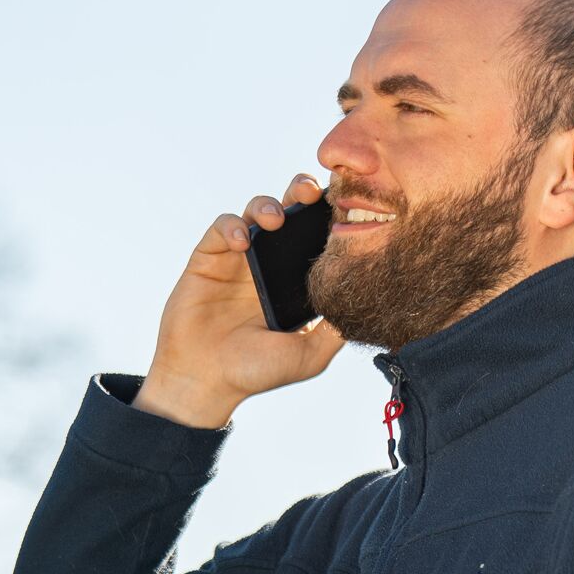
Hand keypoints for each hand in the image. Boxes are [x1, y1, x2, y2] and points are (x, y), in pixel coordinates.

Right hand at [134, 173, 345, 427]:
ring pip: (258, 211)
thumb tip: (368, 307)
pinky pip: (223, 227)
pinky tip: (243, 242)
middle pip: (291, 212)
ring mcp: (240, 258)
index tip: (345, 207)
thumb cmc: (256, 372)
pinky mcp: (209, 257)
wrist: (205, 380)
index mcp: (296, 282)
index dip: (330, 217)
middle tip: (312, 193)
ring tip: (277, 219)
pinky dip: (233, 226)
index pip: (317, 238)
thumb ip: (335, 331)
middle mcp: (271, 264)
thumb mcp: (309, 356)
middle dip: (302, 194)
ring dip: (268, 205)